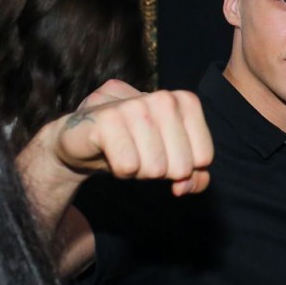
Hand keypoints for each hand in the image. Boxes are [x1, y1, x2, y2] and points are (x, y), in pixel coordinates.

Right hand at [54, 80, 213, 195]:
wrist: (81, 140)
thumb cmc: (132, 145)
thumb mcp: (170, 158)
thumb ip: (193, 175)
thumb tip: (184, 186)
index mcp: (184, 101)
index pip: (204, 157)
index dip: (184, 168)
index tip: (163, 155)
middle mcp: (163, 98)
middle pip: (182, 166)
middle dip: (160, 171)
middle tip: (140, 154)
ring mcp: (134, 106)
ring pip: (155, 168)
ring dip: (138, 171)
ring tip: (125, 152)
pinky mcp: (107, 120)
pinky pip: (128, 166)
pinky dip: (120, 171)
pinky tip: (110, 153)